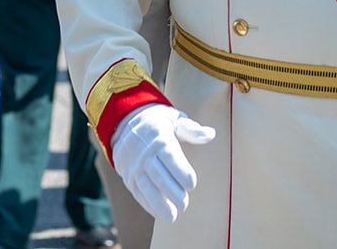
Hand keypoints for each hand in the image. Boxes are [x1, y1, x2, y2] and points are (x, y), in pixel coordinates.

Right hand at [110, 103, 215, 222]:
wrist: (125, 123)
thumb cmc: (158, 122)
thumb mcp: (174, 119)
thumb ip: (192, 129)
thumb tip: (211, 134)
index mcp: (159, 137)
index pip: (170, 156)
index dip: (180, 171)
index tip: (192, 184)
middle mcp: (145, 153)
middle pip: (158, 174)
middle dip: (171, 191)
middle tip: (184, 204)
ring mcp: (135, 166)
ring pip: (146, 186)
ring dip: (158, 203)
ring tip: (172, 217)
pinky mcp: (129, 176)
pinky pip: (137, 192)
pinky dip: (148, 204)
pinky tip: (159, 213)